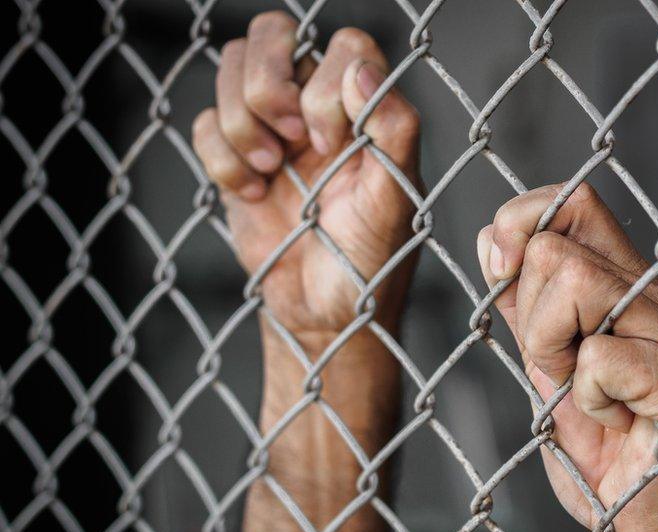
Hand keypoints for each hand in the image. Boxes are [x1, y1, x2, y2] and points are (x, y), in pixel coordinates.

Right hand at [192, 13, 419, 349]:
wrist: (324, 315)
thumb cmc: (370, 261)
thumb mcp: (394, 201)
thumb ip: (393, 130)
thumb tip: (360, 67)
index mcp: (366, 111)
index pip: (345, 43)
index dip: (326, 82)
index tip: (328, 140)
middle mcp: (318, 107)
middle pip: (274, 33)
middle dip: (267, 84)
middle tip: (288, 141)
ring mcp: (273, 128)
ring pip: (231, 67)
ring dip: (240, 124)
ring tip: (268, 173)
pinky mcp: (234, 156)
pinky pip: (204, 122)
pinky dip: (219, 159)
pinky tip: (251, 194)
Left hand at [477, 183, 657, 531]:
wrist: (648, 515)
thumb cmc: (604, 445)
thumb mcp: (548, 363)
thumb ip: (524, 303)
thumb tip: (495, 238)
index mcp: (628, 284)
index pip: (575, 202)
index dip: (523, 220)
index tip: (501, 271)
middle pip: (555, 245)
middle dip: (530, 317)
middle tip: (562, 368)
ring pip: (572, 284)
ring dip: (553, 353)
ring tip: (587, 392)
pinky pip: (598, 357)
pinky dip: (586, 400)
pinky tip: (614, 420)